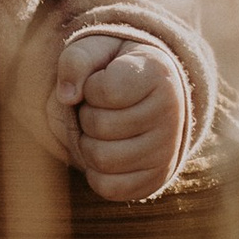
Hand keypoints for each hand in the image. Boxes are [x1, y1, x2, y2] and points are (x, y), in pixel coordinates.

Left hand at [50, 31, 186, 203]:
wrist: (143, 98)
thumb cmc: (112, 70)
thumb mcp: (95, 50)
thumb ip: (77, 60)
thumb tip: (67, 95)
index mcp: (159, 74)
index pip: (106, 90)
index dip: (90, 87)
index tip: (102, 81)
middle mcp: (172, 113)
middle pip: (99, 126)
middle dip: (87, 116)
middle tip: (102, 108)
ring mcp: (167, 151)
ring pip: (101, 159)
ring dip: (89, 143)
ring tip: (104, 129)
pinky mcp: (156, 180)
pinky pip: (108, 187)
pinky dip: (96, 173)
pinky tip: (108, 151)